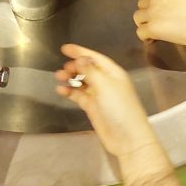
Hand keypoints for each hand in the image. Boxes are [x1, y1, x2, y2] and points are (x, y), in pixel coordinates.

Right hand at [56, 44, 185, 185]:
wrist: (127, 138)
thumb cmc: (119, 108)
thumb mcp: (105, 86)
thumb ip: (91, 71)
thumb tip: (81, 58)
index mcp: (113, 73)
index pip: (94, 58)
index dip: (80, 52)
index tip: (64, 48)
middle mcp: (106, 81)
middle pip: (87, 69)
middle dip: (74, 66)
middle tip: (62, 68)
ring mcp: (99, 95)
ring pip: (82, 82)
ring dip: (71, 78)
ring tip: (59, 77)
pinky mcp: (93, 107)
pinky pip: (79, 95)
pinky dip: (70, 92)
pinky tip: (61, 90)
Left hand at [134, 0, 185, 55]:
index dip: (153, 0)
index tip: (158, 6)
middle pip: (141, 3)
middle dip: (147, 11)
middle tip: (156, 20)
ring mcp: (153, 13)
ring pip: (137, 17)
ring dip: (144, 23)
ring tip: (153, 30)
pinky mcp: (152, 28)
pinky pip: (140, 32)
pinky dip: (145, 37)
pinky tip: (153, 40)